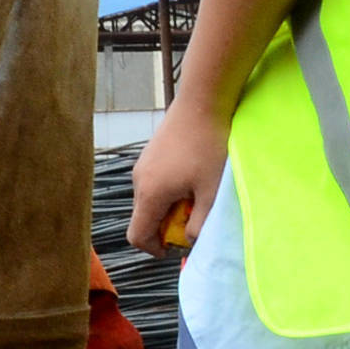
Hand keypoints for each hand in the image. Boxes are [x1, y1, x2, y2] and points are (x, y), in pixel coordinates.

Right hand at [126, 110, 227, 252]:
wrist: (203, 99)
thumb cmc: (210, 146)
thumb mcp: (212, 191)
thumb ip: (201, 223)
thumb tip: (191, 241)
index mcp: (150, 194)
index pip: (137, 235)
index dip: (154, 249)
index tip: (176, 248)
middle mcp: (139, 180)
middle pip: (145, 217)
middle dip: (167, 226)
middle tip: (196, 218)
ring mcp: (144, 163)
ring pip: (151, 198)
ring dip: (171, 206)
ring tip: (199, 194)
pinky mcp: (152, 151)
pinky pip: (155, 181)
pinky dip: (171, 189)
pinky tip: (195, 175)